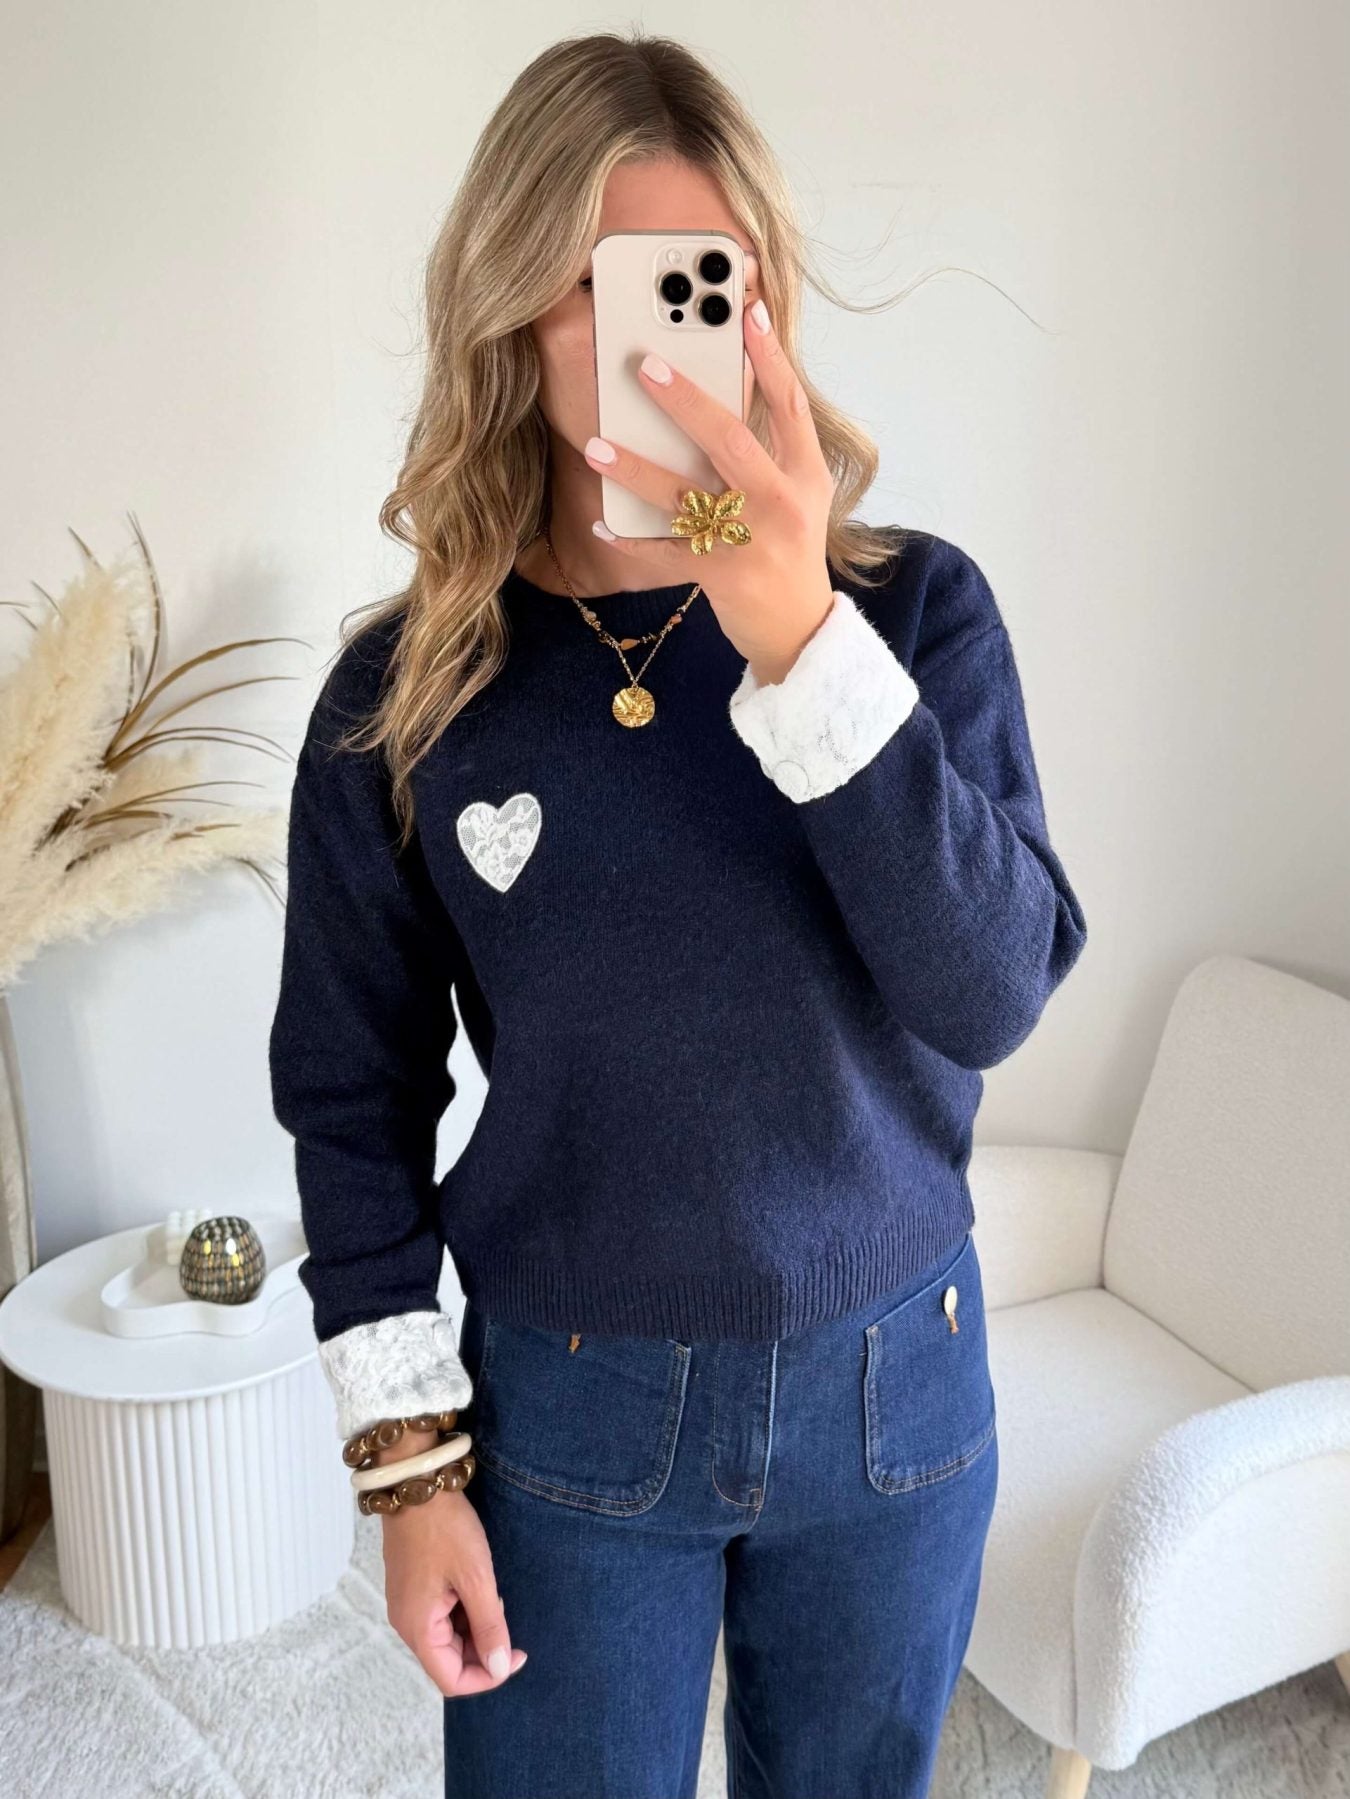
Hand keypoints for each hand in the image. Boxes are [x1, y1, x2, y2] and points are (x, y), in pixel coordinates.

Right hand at [381, 1483, 527, 1697]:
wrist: (416, 1482)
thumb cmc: (445, 1528)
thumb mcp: (476, 1577)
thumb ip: (489, 1626)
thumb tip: (499, 1668)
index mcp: (417, 1628)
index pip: (452, 1680)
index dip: (488, 1676)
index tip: (517, 1654)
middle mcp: (407, 1623)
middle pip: (448, 1661)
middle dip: (483, 1650)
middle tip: (508, 1617)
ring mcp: (407, 1605)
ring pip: (446, 1639)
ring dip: (475, 1629)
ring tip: (494, 1596)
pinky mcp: (412, 1588)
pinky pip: (440, 1616)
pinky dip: (463, 1611)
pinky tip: (478, 1586)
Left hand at [582, 299, 837, 685]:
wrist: (799, 628)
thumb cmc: (790, 549)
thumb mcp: (800, 494)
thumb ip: (774, 447)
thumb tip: (725, 388)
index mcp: (804, 475)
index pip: (790, 405)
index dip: (771, 358)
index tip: (748, 311)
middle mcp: (779, 503)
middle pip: (732, 441)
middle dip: (686, 401)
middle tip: (644, 367)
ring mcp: (749, 542)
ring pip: (686, 497)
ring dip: (636, 469)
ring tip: (596, 444)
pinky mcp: (719, 576)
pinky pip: (665, 553)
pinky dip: (631, 540)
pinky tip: (601, 523)